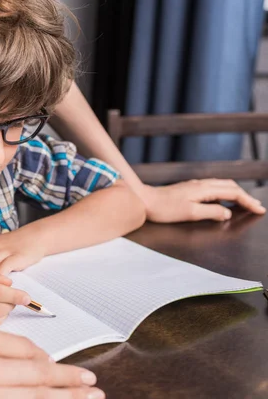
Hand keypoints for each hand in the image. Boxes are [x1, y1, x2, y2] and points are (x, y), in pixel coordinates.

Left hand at [140, 179, 265, 222]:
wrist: (143, 200)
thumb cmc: (164, 208)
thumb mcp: (190, 213)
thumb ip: (211, 212)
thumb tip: (227, 214)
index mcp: (204, 189)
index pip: (233, 193)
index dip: (248, 201)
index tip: (259, 210)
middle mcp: (201, 184)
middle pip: (230, 186)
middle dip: (245, 196)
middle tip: (255, 207)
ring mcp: (194, 185)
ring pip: (221, 185)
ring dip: (235, 193)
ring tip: (244, 203)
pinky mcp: (188, 189)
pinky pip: (212, 188)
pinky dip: (224, 193)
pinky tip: (222, 199)